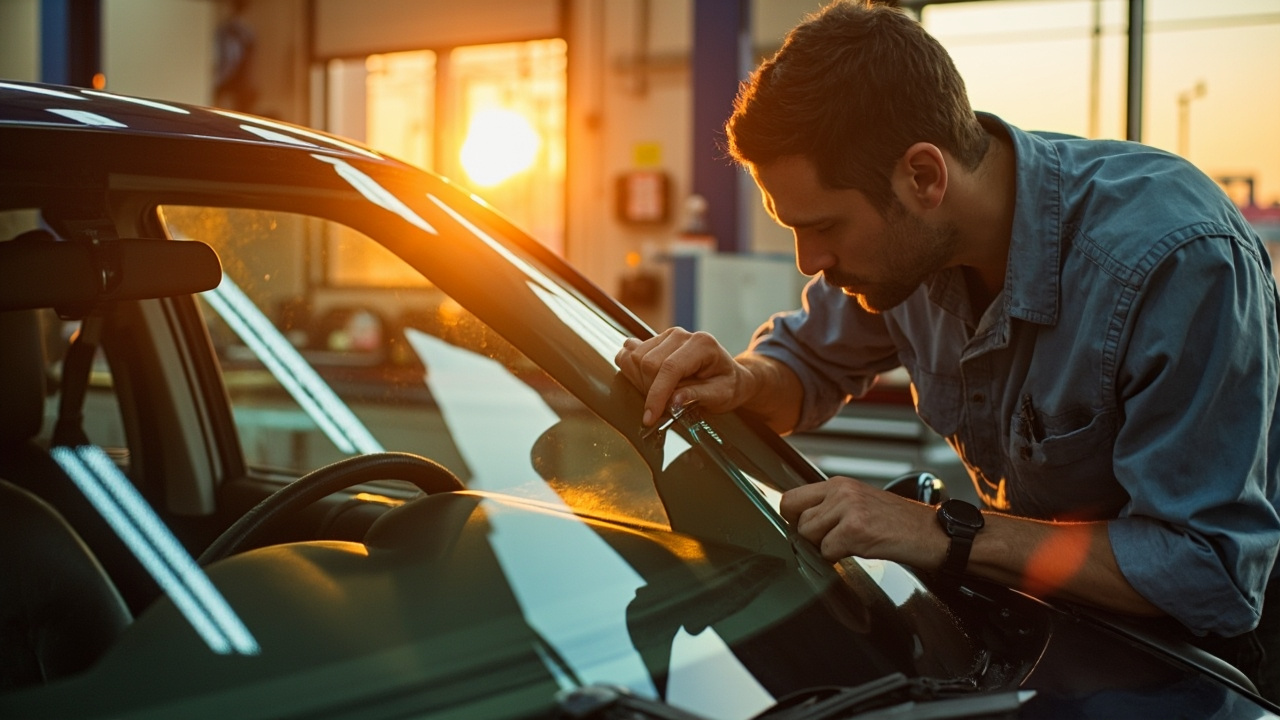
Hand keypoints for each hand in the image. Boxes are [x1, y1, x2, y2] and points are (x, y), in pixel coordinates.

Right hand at [615, 328, 754, 426]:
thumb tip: (672, 401)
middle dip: (649, 391)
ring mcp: (667, 336)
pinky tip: (643, 383)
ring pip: (636, 358)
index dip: (657, 394)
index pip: (670, 368)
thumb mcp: (720, 396)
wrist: (729, 375)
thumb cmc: (727, 385)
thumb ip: (697, 396)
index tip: (649, 417)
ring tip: (658, 396)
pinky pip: (632, 353)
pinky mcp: (656, 341)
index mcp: (702, 345)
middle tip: (660, 410)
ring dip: (640, 383)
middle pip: (648, 363)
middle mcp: (682, 335)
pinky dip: (632, 371)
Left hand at [779, 477, 945, 566]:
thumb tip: (801, 522)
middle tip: (834, 541)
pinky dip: (839, 558)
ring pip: (808, 535)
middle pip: (796, 519)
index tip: (805, 531)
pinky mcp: (856, 529)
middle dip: (810, 537)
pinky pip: (827, 551)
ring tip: (850, 544)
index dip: (792, 519)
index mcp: (839, 483)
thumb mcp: (861, 503)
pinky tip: (861, 550)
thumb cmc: (900, 523)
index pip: (791, 498)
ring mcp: (848, 508)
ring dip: (825, 547)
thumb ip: (831, 507)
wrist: (935, 533)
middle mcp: (841, 491)